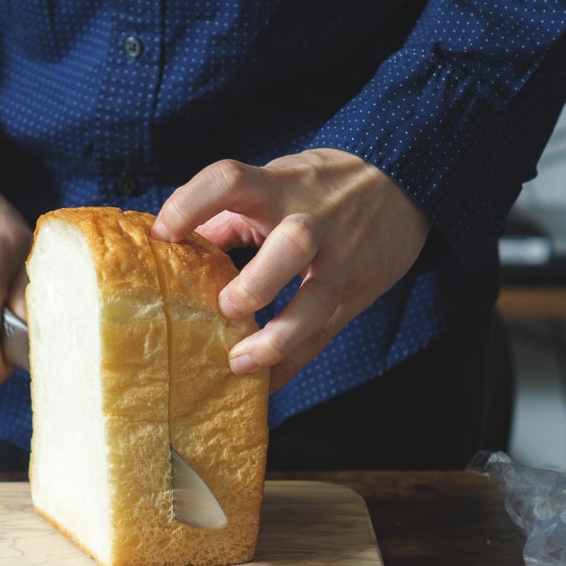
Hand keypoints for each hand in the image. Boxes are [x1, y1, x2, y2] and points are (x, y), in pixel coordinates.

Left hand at [153, 148, 429, 392]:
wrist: (402, 182)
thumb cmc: (320, 186)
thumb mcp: (277, 181)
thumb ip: (228, 213)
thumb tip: (176, 250)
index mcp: (279, 186)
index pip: (231, 181)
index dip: (192, 204)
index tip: (163, 235)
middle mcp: (312, 220)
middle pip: (293, 244)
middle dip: (257, 282)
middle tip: (225, 307)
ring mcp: (340, 258)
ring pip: (317, 300)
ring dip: (278, 336)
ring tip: (240, 361)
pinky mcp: (359, 290)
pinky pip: (326, 333)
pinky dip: (292, 362)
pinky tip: (265, 384)